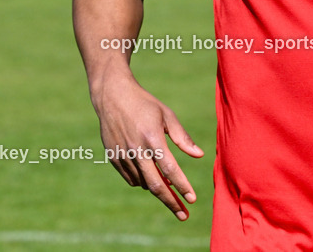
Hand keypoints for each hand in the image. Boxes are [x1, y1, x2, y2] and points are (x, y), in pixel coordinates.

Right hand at [92, 74, 203, 219]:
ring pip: (143, 183)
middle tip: (183, 215)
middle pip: (155, 184)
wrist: (112, 97)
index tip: (192, 199)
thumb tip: (199, 155)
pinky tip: (151, 178)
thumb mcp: (167, 115)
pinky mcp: (114, 157)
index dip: (182, 186)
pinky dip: (142, 182)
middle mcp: (136, 149)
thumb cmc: (145, 104)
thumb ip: (182, 137)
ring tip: (170, 188)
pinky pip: (131, 178)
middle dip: (170, 202)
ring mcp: (123, 155)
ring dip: (158, 189)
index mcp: (152, 138)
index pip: (170, 168)